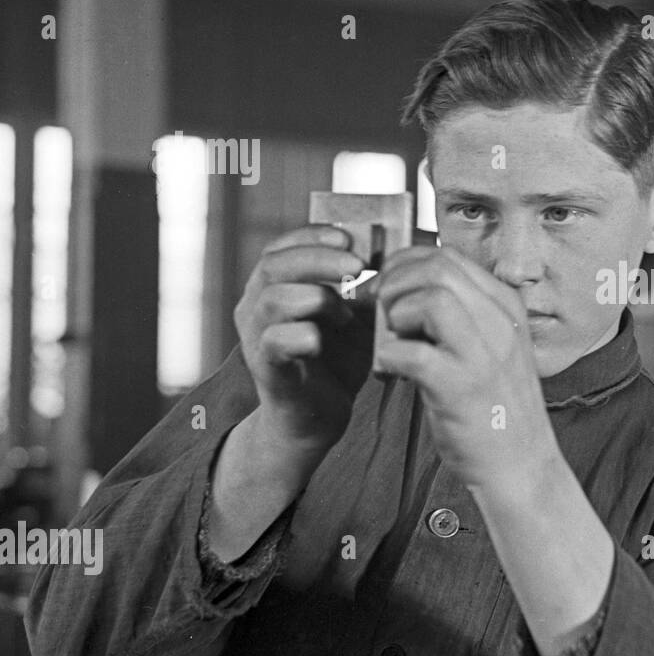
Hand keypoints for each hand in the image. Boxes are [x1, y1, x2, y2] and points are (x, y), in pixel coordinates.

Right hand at [233, 225, 375, 452]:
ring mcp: (256, 337)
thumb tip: (395, 256)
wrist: (317, 420)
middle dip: (319, 259)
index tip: (348, 237)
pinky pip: (275, 341)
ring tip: (346, 313)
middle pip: (274, 265)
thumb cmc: (337, 362)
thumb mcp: (355, 317)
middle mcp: (255, 307)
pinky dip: (305, 335)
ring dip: (317, 297)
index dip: (312, 235)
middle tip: (357, 264)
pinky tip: (324, 340)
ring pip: (274, 299)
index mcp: (273, 287)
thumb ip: (363, 288)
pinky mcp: (266, 367)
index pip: (281, 247)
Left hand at [373, 245, 556, 487]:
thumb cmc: (494, 408)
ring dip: (396, 317)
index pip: (447, 256)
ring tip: (396, 344)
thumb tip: (404, 286)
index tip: (388, 290)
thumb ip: (459, 314)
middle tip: (385, 317)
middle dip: (395, 285)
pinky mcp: (461, 387)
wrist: (521, 466)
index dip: (404, 265)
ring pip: (428, 298)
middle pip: (436, 267)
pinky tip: (394, 373)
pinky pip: (411, 350)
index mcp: (505, 307)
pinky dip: (389, 357)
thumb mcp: (488, 347)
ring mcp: (484, 354)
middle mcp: (500, 323)